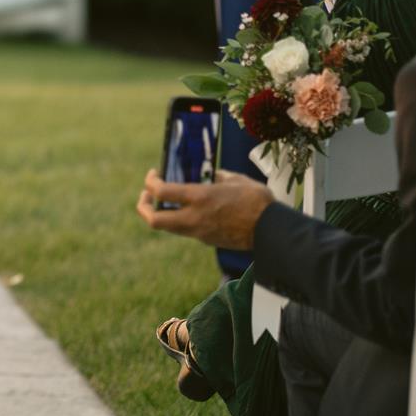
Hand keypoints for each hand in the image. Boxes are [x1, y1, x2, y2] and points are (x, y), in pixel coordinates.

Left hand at [136, 169, 277, 250]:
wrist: (272, 231)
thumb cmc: (257, 201)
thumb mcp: (235, 180)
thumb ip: (217, 176)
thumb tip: (210, 175)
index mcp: (199, 198)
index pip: (160, 192)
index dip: (150, 182)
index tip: (153, 175)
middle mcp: (194, 218)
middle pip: (154, 220)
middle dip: (143, 207)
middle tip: (146, 195)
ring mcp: (200, 233)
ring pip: (168, 227)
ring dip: (162, 213)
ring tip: (167, 200)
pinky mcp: (207, 240)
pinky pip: (185, 230)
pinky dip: (180, 219)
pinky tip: (190, 209)